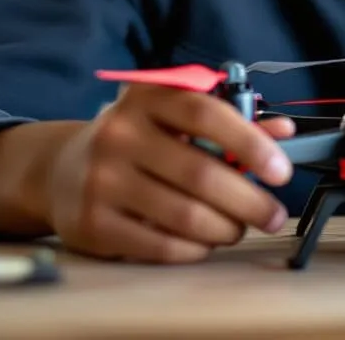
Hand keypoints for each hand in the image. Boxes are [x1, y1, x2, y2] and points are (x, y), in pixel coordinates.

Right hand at [47, 83, 295, 262]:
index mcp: (148, 97)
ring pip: (184, 214)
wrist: (60, 168)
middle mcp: (120, 133)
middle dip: (249, 199)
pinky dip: (194, 248)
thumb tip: (284, 131)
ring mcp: (102, 179)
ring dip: (226, 227)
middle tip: (273, 214)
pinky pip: (158, 244)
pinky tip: (207, 242)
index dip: (250, 142)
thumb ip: (231, 121)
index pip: (207, 114)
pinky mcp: (92, 223)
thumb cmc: (137, 137)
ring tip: (240, 228)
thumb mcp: (176, 117)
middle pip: (200, 172)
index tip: (280, 170)